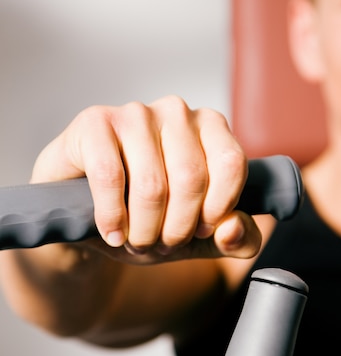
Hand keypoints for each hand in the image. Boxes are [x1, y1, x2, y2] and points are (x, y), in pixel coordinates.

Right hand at [31, 96, 261, 262]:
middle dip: (176, 228)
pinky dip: (112, 216)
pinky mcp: (95, 123)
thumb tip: (233, 229)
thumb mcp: (199, 238)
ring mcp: (135, 113)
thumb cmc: (150, 219)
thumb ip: (236, 239)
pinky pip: (110, 177)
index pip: (230, 165)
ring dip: (143, 230)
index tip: (199, 231)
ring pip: (151, 185)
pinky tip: (112, 233)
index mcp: (211, 129)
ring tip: (135, 240)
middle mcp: (176, 112)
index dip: (217, 210)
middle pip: (191, 179)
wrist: (89, 217)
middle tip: (161, 244)